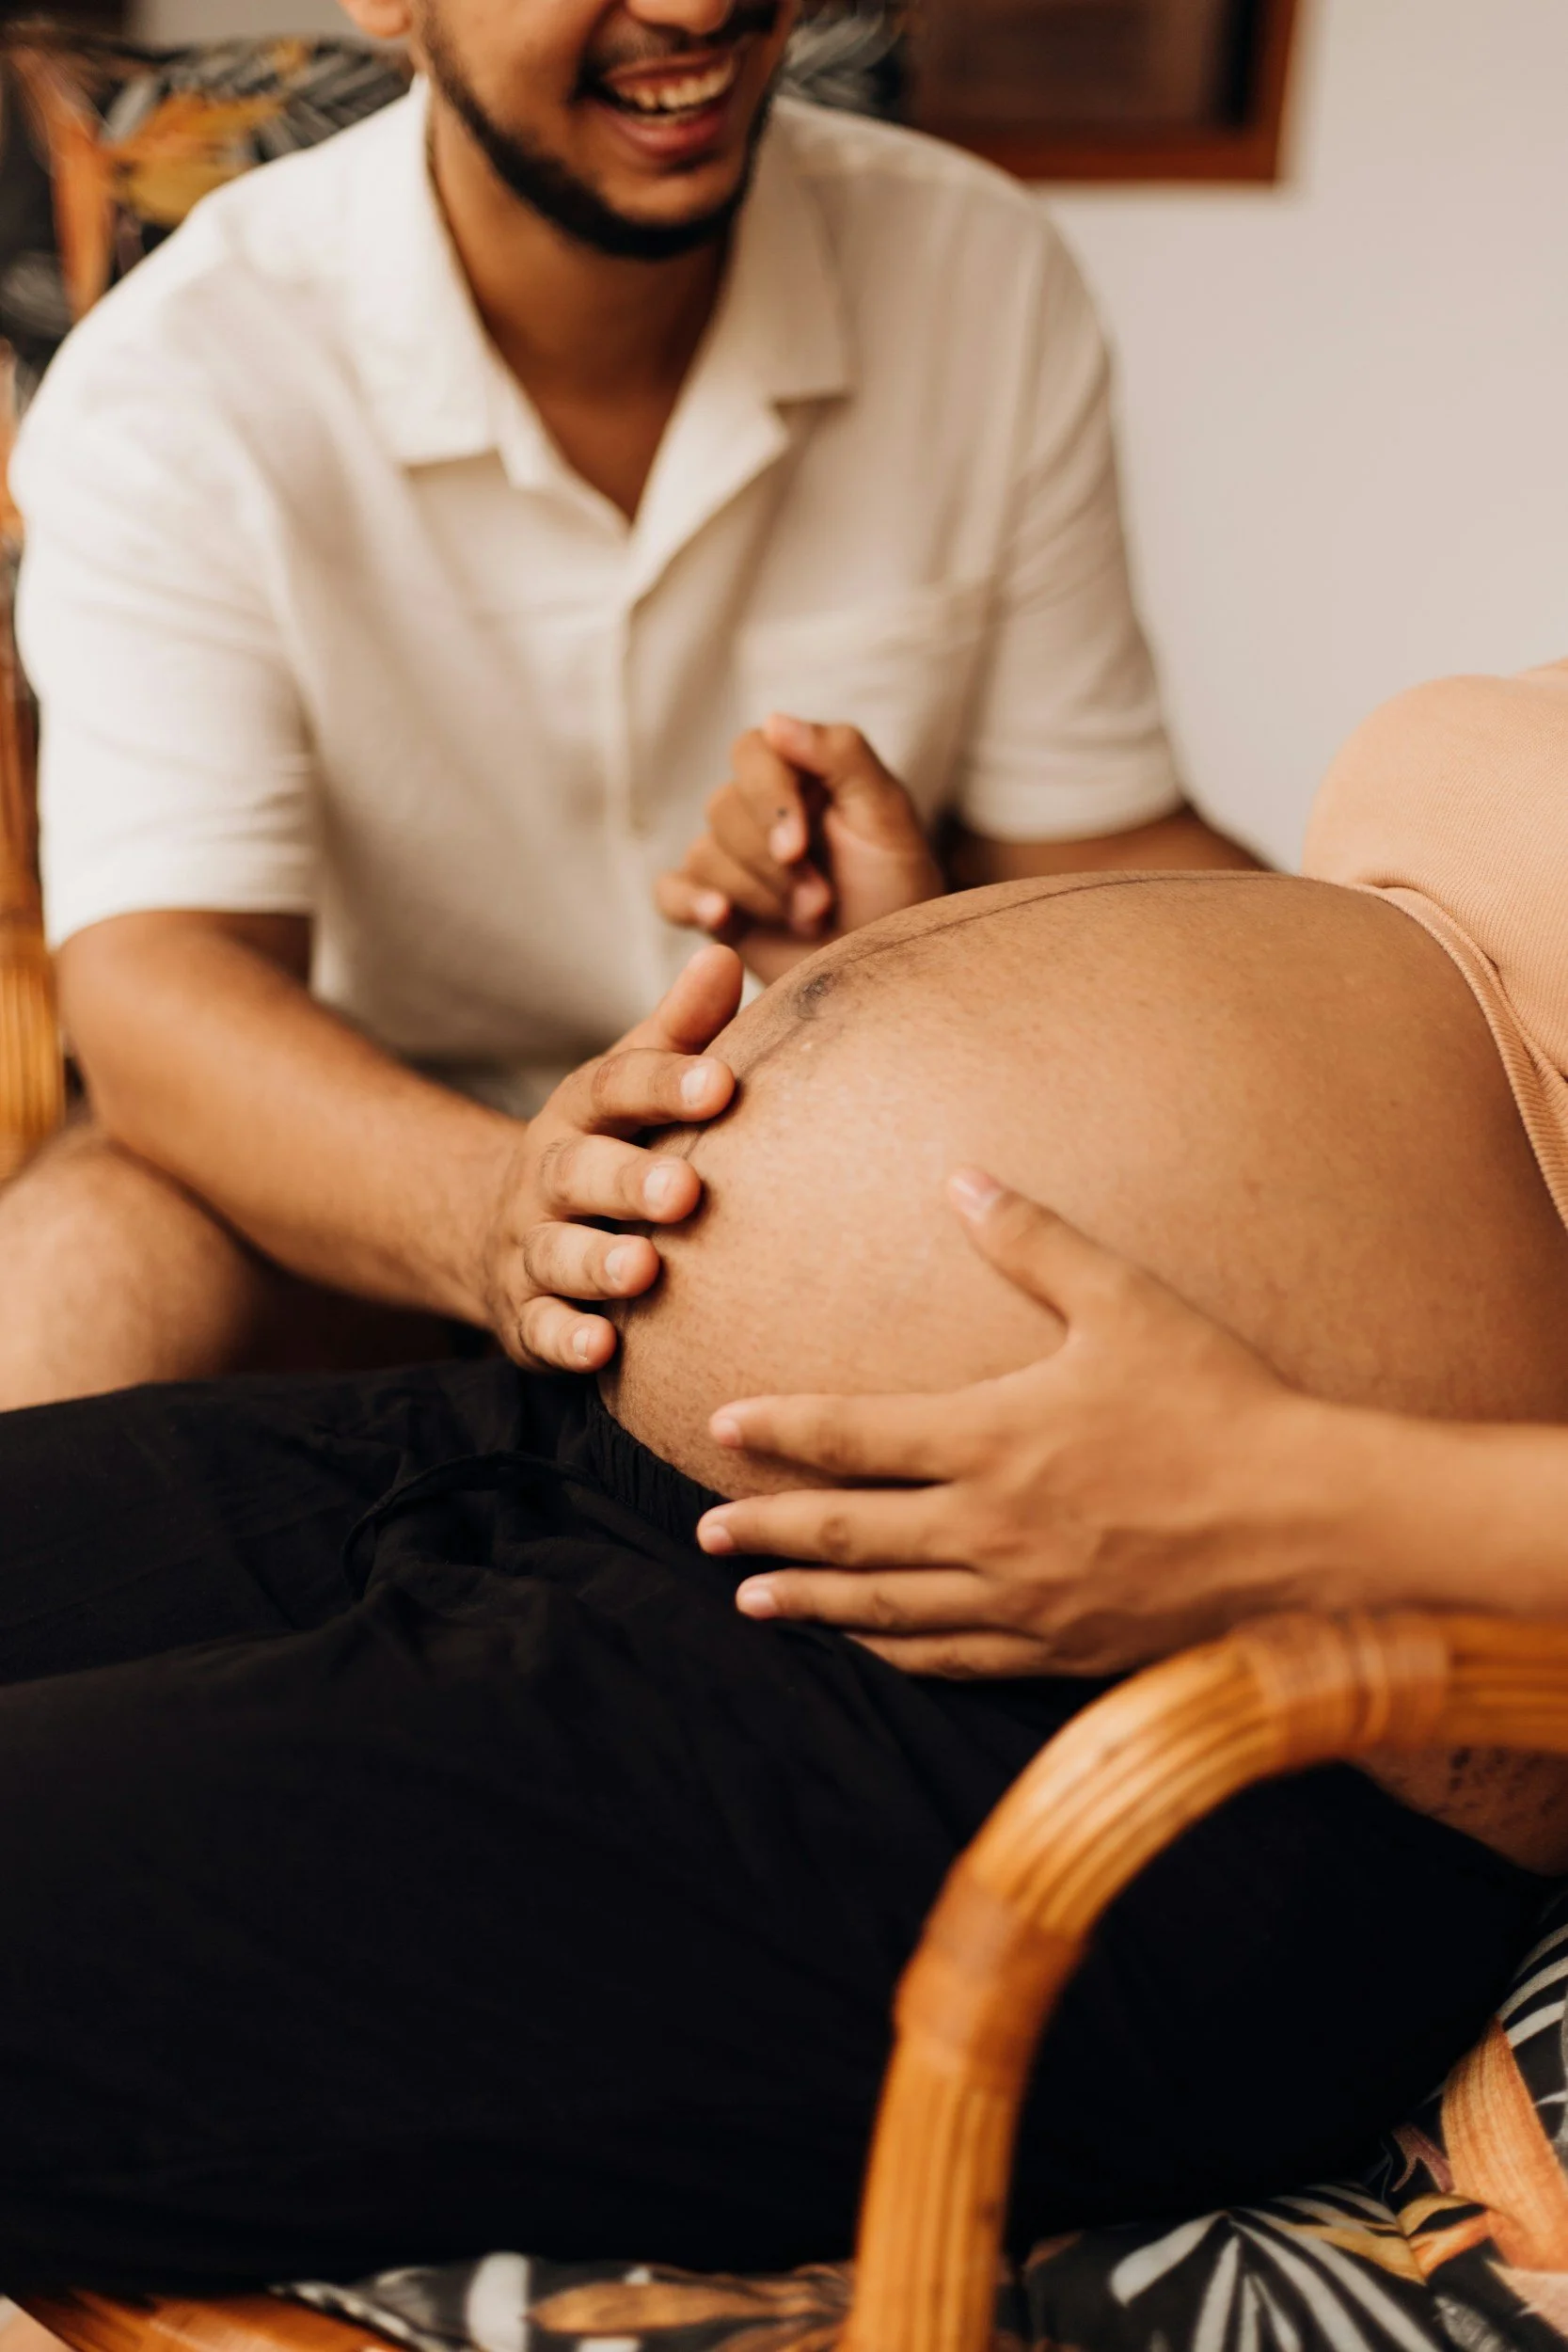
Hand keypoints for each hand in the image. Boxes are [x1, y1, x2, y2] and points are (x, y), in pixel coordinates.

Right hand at [477, 945, 741, 1373]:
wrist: (497, 1230)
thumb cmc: (605, 1147)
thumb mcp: (629, 1086)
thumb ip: (679, 1032)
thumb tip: (727, 953)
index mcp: (582, 1113)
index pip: (617, 1087)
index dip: (664, 1083)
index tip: (720, 1083)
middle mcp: (549, 1177)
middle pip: (581, 1173)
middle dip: (628, 1181)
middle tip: (683, 1192)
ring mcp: (530, 1247)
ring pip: (558, 1253)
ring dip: (597, 1265)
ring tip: (642, 1273)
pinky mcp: (525, 1316)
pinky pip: (540, 1330)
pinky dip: (565, 1341)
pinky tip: (599, 1350)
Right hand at [655, 714, 944, 983]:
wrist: (888, 966)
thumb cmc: (897, 887)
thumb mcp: (887, 815)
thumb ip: (841, 755)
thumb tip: (775, 720)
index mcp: (799, 776)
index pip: (750, 753)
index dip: (768, 798)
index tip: (798, 847)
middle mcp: (757, 811)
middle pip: (723, 808)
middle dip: (775, 865)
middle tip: (823, 903)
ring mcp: (732, 861)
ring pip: (704, 854)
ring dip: (760, 895)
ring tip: (810, 922)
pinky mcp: (714, 908)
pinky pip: (670, 892)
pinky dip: (690, 901)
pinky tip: (720, 917)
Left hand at [696, 1171, 1339, 1676]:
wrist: (1309, 1523)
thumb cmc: (1220, 1402)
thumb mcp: (1126, 1302)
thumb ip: (1034, 1241)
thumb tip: (961, 1176)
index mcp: (993, 1439)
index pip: (853, 1435)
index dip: (781, 1429)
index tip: (722, 1425)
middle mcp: (990, 1528)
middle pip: (848, 1532)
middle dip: (767, 1529)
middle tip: (705, 1531)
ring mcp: (1023, 1599)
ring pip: (887, 1609)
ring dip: (812, 1601)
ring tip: (753, 1599)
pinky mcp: (1062, 1647)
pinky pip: (954, 1658)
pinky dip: (896, 1650)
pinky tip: (867, 1644)